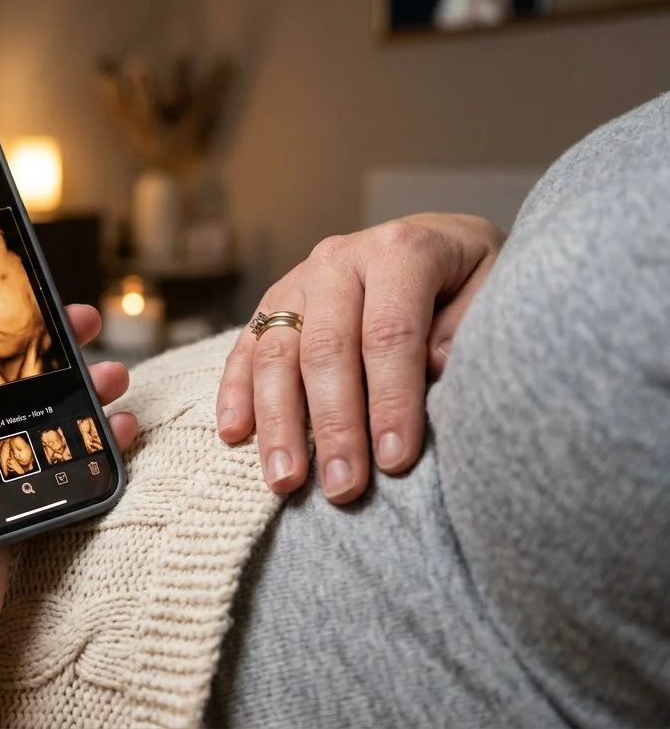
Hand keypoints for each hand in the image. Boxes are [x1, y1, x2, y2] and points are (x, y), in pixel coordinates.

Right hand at [217, 214, 504, 503]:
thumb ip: (466, 330)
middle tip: (342, 488)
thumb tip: (431, 373)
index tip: (396, 461)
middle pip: (326, 349)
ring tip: (285, 481)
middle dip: (334, 425)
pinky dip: (236, 393)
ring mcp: (299, 281)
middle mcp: (340, 260)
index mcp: (400, 250)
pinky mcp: (273, 304)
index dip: (391, 400)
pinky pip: (245, 349)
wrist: (441, 244)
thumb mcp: (496, 290)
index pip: (389, 333)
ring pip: (276, 354)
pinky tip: (235, 435)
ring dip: (278, 423)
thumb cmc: (472, 281)